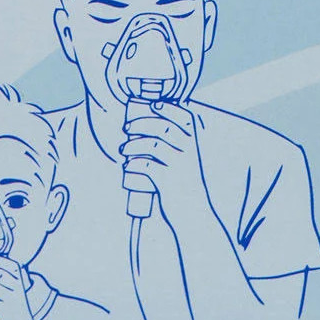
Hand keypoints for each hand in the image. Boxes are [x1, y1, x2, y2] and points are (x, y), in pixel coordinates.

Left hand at [120, 101, 210, 224]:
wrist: (195, 214)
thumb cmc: (187, 186)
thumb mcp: (189, 163)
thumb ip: (178, 146)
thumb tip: (152, 129)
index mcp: (194, 145)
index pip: (185, 118)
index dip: (168, 108)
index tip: (153, 104)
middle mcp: (188, 152)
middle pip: (163, 127)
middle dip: (141, 123)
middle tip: (127, 128)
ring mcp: (178, 166)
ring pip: (152, 144)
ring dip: (133, 144)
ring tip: (123, 149)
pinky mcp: (166, 182)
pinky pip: (146, 166)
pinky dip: (133, 164)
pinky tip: (128, 166)